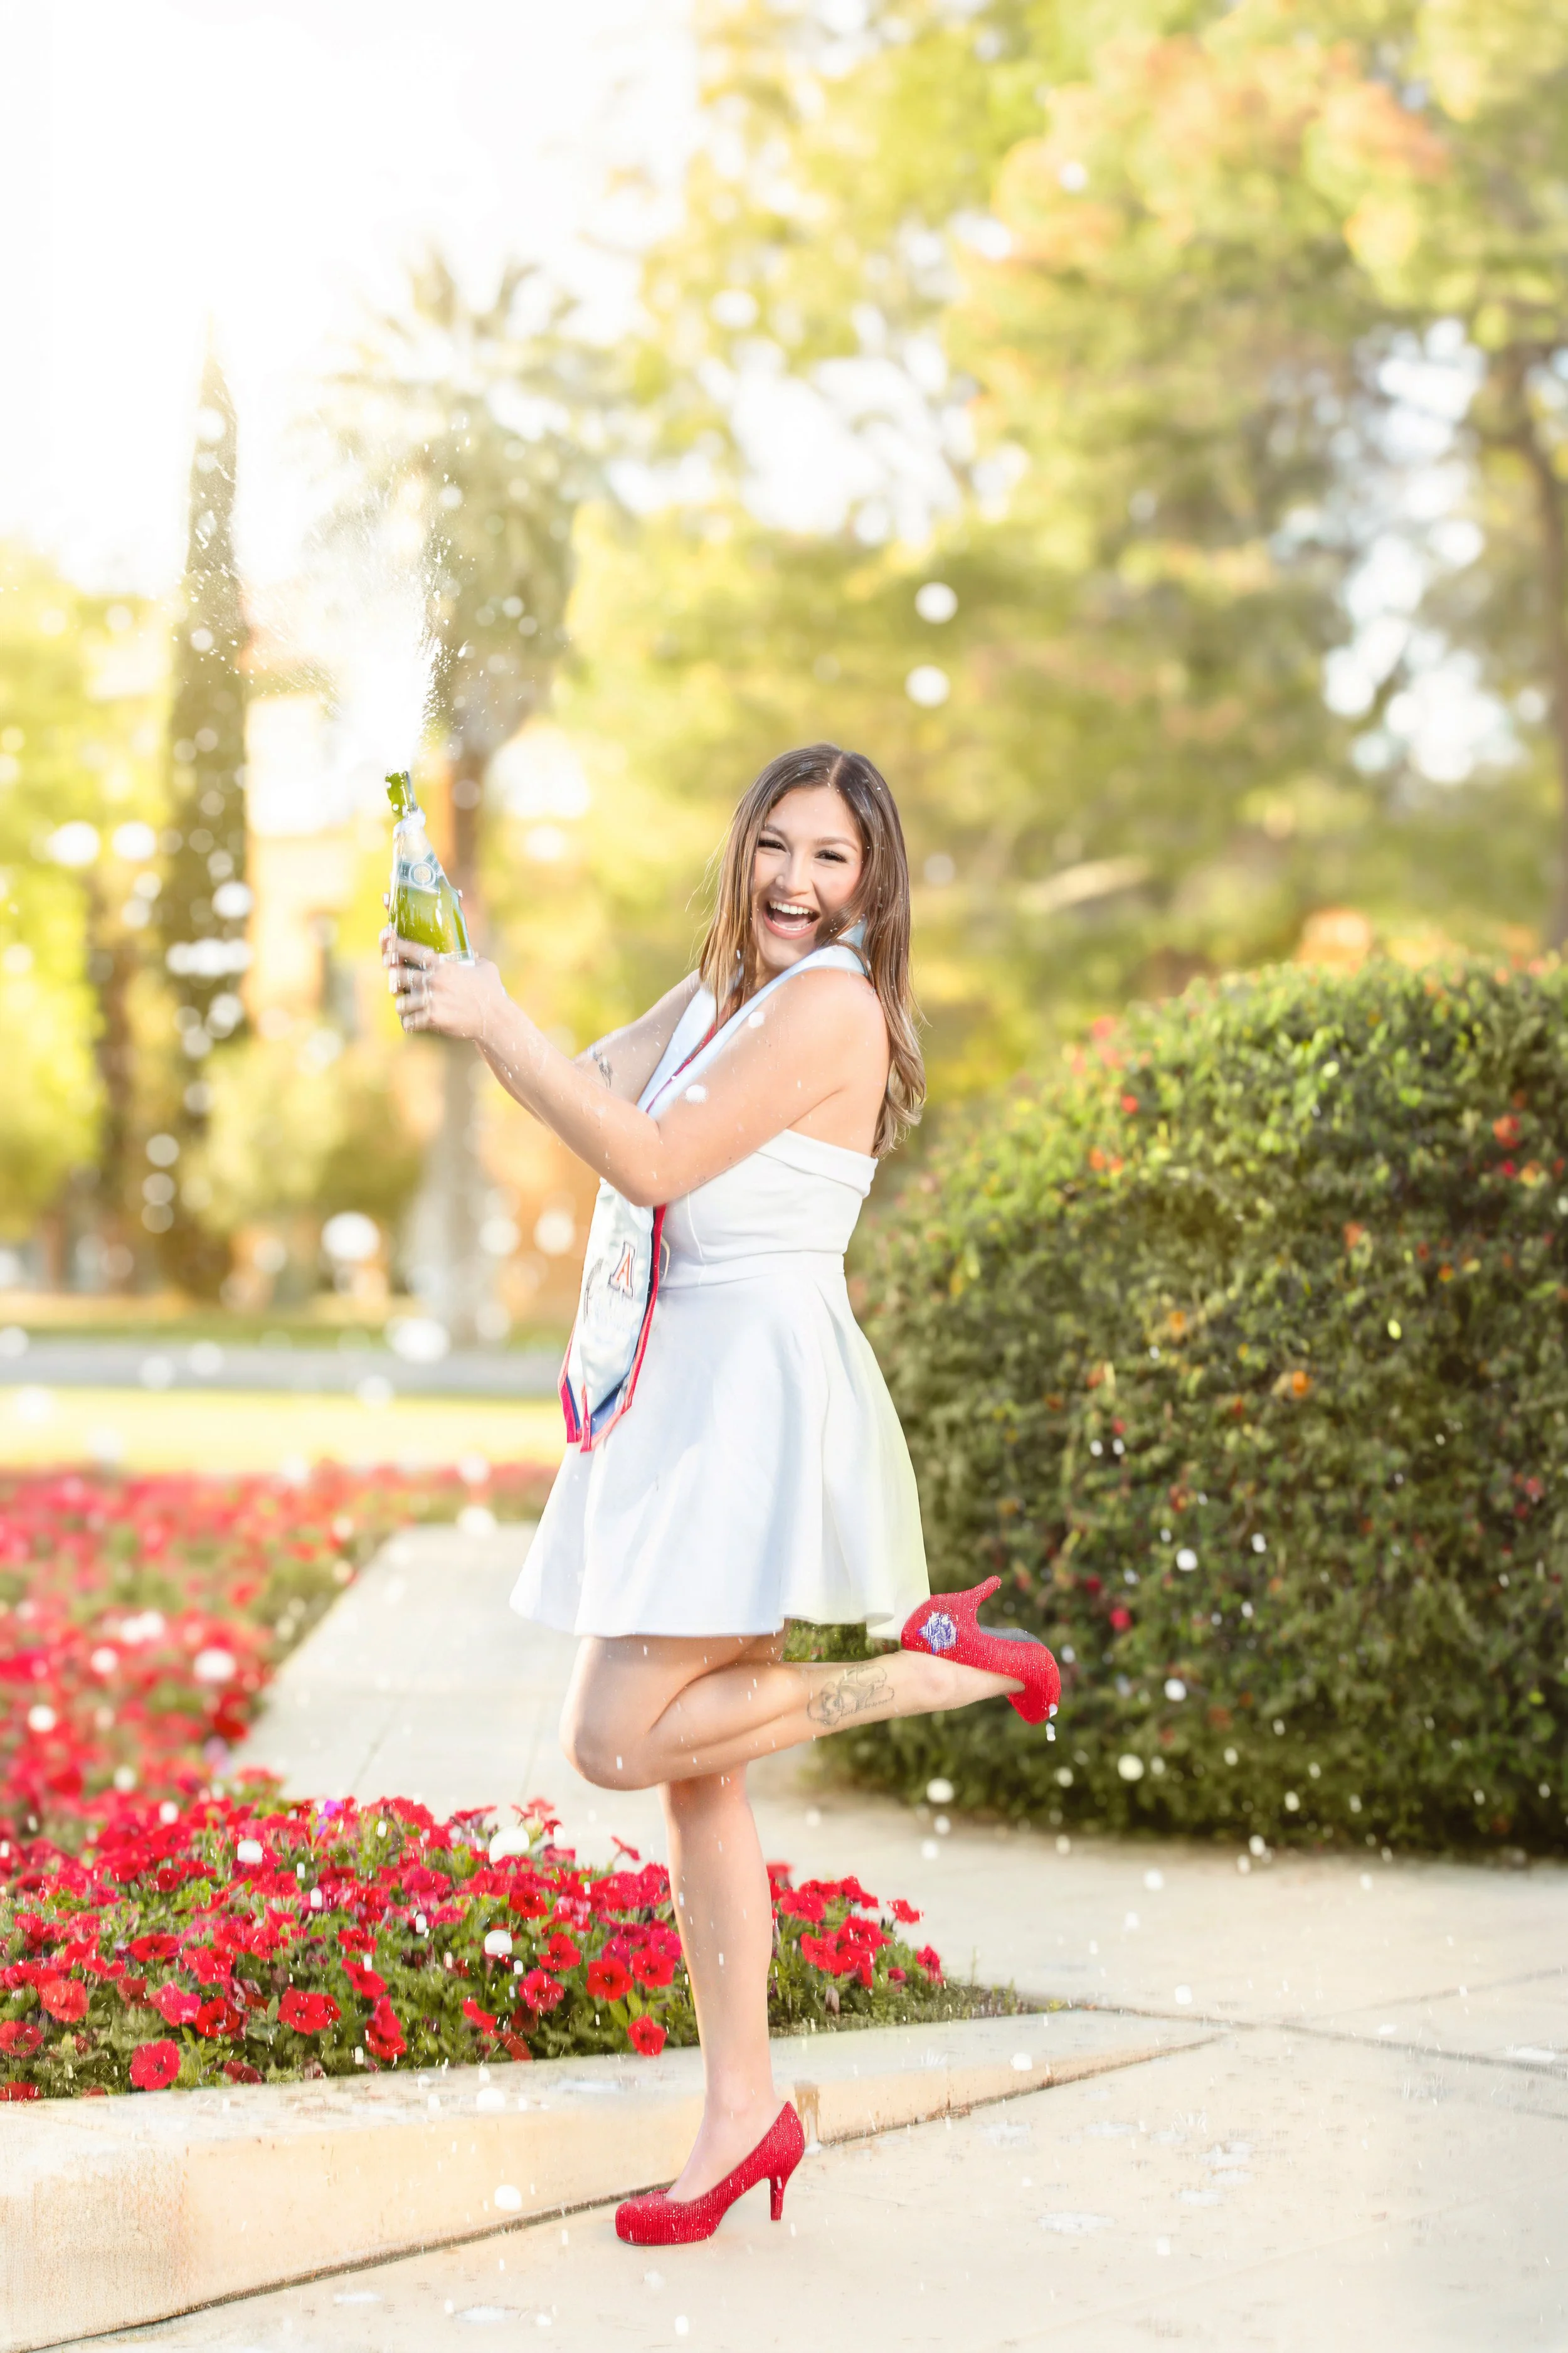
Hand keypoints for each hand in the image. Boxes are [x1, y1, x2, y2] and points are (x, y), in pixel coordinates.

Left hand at [381, 928, 506, 1040]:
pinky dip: (411, 1024)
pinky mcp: (432, 1019)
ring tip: (408, 1008)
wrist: (495, 1018)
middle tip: (398, 986)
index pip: (411, 951)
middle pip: (397, 977)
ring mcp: (431, 1000)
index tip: (388, 946)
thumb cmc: (492, 992)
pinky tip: (414, 1024)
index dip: (396, 947)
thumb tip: (472, 953)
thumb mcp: (485, 967)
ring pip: (400, 1003)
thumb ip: (474, 958)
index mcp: (442, 965)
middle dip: (395, 982)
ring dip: (403, 1006)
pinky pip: (409, 1022)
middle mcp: (433, 980)